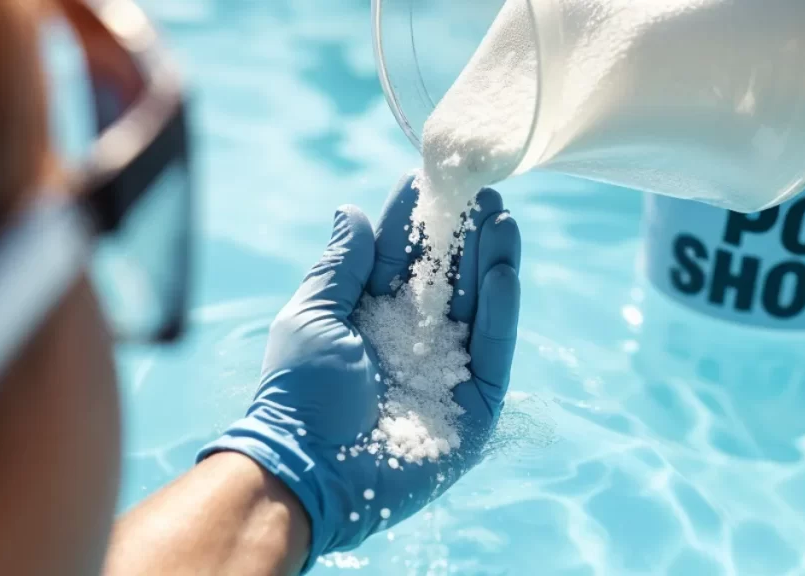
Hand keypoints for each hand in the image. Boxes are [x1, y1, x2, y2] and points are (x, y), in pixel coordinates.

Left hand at [198, 174, 521, 571]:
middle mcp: (413, 339)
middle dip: (465, 233)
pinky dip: (502, 312)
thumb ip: (340, 266)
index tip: (431, 177)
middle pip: (449, 277)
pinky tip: (505, 272)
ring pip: (479, 307)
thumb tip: (351, 210)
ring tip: (502, 218)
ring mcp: (447, 371)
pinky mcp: (475, 405)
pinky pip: (494, 351)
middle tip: (483, 190)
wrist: (309, 470)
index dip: (417, 220)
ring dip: (491, 261)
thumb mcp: (313, 316)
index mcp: (371, 316)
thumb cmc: (300, 391)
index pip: (402, 258)